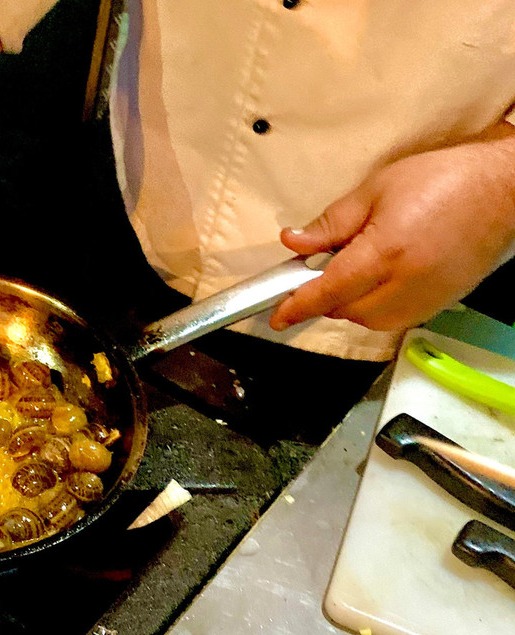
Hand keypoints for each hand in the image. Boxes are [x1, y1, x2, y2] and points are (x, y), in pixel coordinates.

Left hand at [271, 123, 514, 332]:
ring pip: (369, 321)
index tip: (277, 317)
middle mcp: (406, 284)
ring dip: (350, 304)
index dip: (298, 306)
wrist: (503, 187)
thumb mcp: (375, 189)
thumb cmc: (441, 179)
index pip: (329, 291)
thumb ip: (331, 223)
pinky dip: (376, 308)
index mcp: (385, 252)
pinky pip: (394, 319)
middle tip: (321, 268)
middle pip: (345, 310)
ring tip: (357, 269)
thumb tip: (293, 243)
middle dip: (325, 297)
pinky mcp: (441, 304)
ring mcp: (426, 298)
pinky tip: (380, 280)